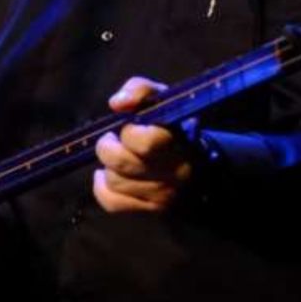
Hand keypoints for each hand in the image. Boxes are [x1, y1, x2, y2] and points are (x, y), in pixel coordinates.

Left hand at [92, 77, 196, 213]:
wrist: (198, 165)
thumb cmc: (173, 127)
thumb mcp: (162, 99)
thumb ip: (139, 90)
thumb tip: (116, 103)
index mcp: (179, 141)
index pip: (145, 143)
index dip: (129, 133)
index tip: (129, 127)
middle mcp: (173, 173)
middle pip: (122, 163)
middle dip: (109, 148)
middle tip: (113, 140)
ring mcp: (162, 196)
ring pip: (114, 181)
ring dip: (108, 166)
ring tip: (118, 157)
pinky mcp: (150, 210)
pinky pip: (111, 202)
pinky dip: (101, 187)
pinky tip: (107, 176)